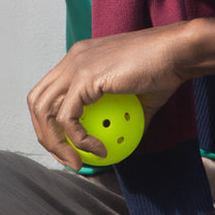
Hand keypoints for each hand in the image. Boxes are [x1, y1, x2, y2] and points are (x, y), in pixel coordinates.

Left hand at [27, 24, 193, 169]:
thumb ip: (122, 118)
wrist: (177, 53)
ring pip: (44, 111)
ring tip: (77, 162)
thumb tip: (118, 145)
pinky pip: (69, 118)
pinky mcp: (84, 77)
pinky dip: (80, 140)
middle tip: (68, 159)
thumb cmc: (165, 70)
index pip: (49, 94)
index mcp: (80, 60)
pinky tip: (98, 151)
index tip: (69, 148)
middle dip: (46, 136)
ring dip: (56, 143)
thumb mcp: (139, 101)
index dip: (52, 124)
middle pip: (37, 102)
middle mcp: (72, 60)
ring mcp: (75, 66)